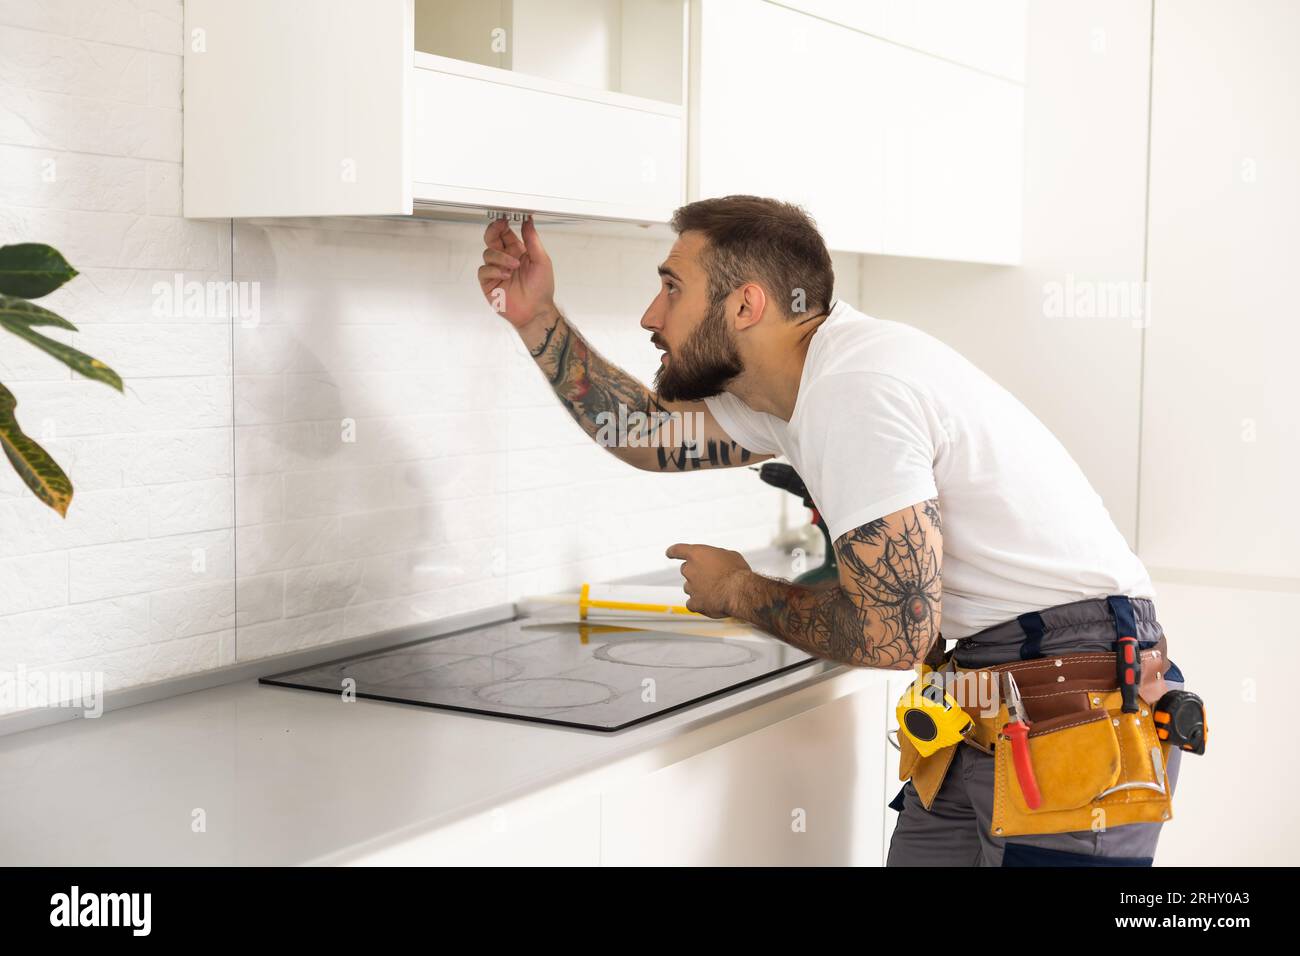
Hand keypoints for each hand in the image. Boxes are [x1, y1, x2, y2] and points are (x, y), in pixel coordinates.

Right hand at [478, 215, 556, 329]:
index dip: (503, 224)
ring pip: (488, 253)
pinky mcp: (488, 283)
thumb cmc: (541, 289)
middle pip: (491, 239)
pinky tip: (506, 275)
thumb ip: (532, 240)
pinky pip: (484, 270)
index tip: (505, 218)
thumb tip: (528, 222)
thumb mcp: (542, 260)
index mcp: (517, 251)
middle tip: (500, 227)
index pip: (504, 233)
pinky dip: (494, 270)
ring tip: (513, 267)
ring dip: (501, 257)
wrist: (535, 311)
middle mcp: (505, 259)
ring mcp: (495, 270)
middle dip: (493, 231)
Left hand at [665, 543, 751, 618]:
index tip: (669, 553)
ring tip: (714, 590)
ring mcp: (691, 587)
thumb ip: (718, 557)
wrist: (740, 591)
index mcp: (697, 554)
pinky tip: (708, 603)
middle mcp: (690, 570)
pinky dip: (698, 604)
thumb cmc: (737, 573)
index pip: (678, 550)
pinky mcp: (695, 603)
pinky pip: (691, 604)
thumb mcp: (730, 555)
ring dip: (698, 588)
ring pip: (689, 587)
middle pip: (686, 570)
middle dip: (696, 573)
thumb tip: (719, 561)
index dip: (673, 551)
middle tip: (710, 576)